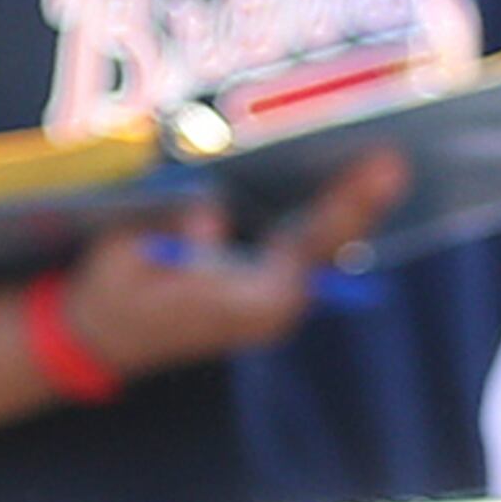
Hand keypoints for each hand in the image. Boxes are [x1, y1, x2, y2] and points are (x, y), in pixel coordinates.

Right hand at [57, 144, 409, 383]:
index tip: (361, 186)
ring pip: (320, 250)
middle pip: (323, 250)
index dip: (332, 218)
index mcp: (242, 307)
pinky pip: (304, 248)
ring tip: (384, 168)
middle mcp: (271, 309)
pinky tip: (349, 184)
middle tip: (391, 165)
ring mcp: (272, 301)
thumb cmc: (114, 296)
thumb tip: (210, 214)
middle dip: (356, 206)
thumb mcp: (126, 260)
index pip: (300, 256)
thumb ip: (168, 235)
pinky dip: (328, 218)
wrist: (109, 336)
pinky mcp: (267, 288)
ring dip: (349, 209)